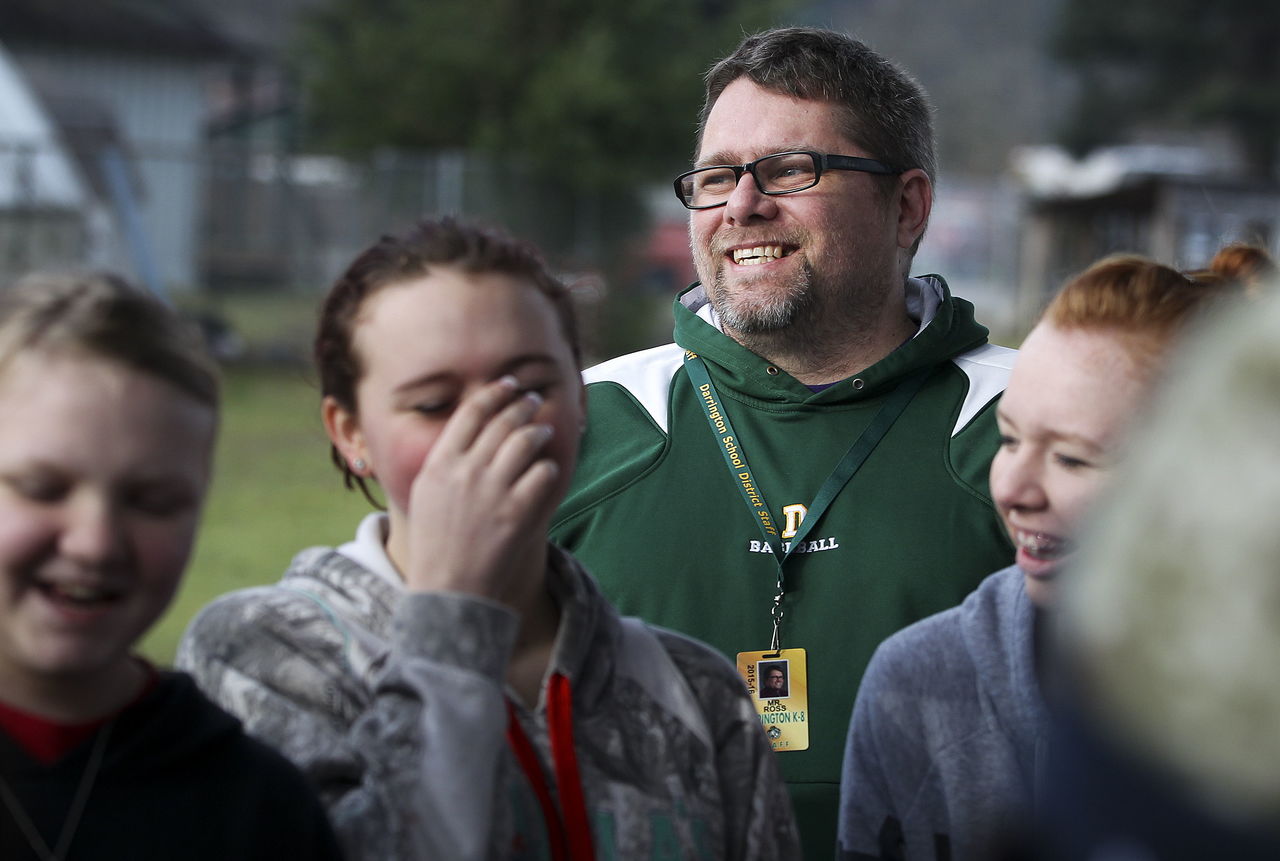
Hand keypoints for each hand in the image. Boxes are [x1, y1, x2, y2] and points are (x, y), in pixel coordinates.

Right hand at [402, 376, 558, 601]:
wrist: (449, 587)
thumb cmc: (434, 542)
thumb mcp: (426, 493)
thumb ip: (445, 461)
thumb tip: (466, 431)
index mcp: (440, 463)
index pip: (471, 412)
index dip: (493, 393)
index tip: (507, 385)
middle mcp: (466, 471)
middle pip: (503, 421)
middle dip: (523, 405)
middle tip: (533, 400)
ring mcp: (494, 491)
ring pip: (526, 441)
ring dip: (538, 431)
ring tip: (543, 430)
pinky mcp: (518, 511)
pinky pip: (541, 473)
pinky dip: (546, 467)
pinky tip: (546, 467)